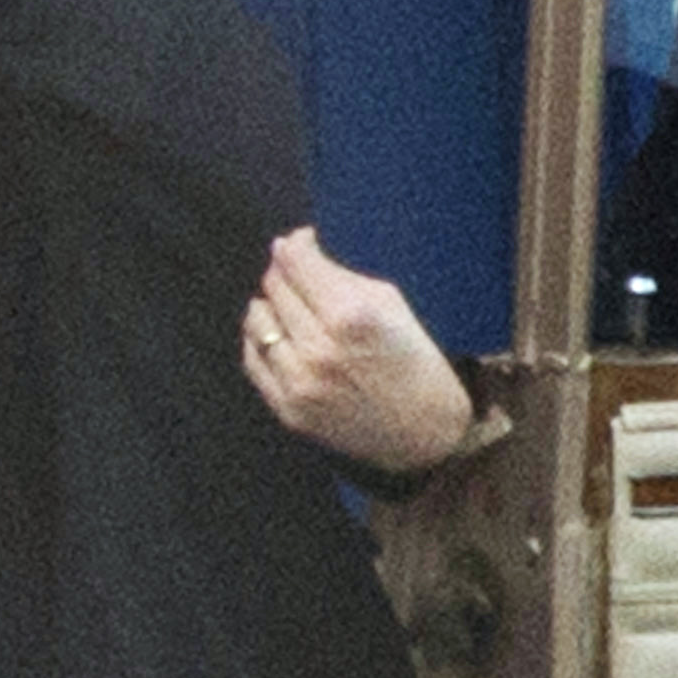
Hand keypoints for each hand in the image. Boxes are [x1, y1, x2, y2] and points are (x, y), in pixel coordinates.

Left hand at [241, 226, 475, 476]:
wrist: (425, 434)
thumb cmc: (415, 363)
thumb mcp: (392, 305)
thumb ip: (342, 274)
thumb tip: (294, 247)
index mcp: (350, 315)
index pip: (294, 261)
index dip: (295, 244)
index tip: (301, 243)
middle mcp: (319, 348)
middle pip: (273, 287)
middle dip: (285, 273)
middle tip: (301, 276)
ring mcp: (299, 382)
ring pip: (256, 319)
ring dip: (270, 306)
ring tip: (292, 308)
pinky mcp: (288, 410)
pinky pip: (252, 359)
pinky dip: (262, 340)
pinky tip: (283, 337)